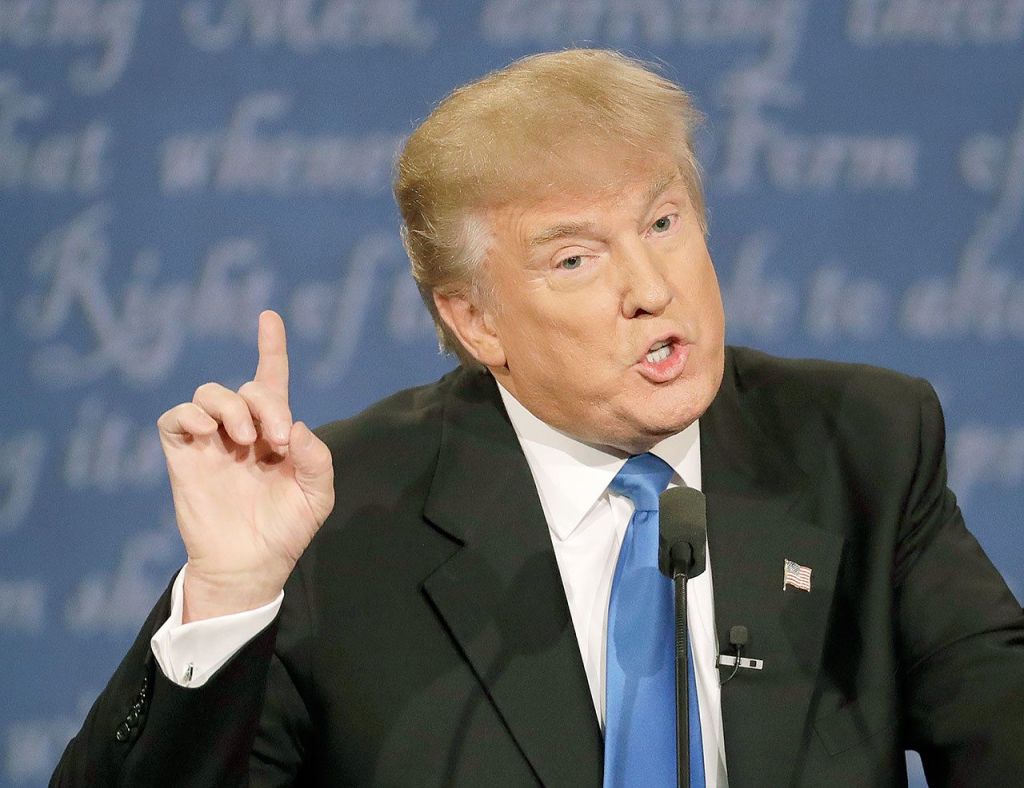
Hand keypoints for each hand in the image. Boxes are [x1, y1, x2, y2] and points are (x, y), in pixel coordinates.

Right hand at [157, 310, 334, 621]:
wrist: (251, 566)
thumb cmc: (286, 530)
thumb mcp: (317, 495)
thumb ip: (316, 459)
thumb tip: (296, 427)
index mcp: (276, 433)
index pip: (271, 380)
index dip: (271, 347)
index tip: (269, 317)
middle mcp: (242, 431)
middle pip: (246, 387)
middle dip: (266, 404)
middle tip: (277, 440)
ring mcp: (211, 442)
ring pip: (209, 393)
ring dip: (232, 407)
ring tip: (246, 439)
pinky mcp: (184, 456)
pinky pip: (176, 417)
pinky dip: (191, 415)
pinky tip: (210, 434)